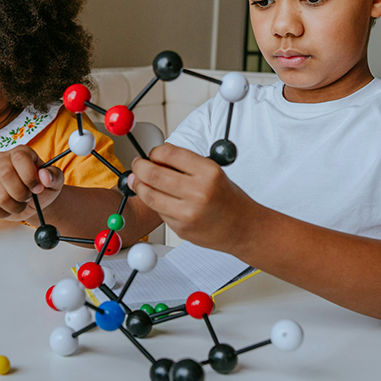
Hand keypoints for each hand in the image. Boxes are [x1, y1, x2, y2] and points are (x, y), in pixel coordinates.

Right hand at [0, 146, 63, 220]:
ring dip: (15, 206)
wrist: (34, 201)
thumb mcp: (55, 180)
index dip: (29, 176)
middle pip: (6, 175)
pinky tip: (11, 208)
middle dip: (22, 193)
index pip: (19, 158)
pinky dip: (5, 213)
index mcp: (20, 153)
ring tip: (21, 203)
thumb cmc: (43, 187)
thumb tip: (45, 175)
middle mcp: (2, 161)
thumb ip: (54, 176)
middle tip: (29, 197)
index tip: (37, 188)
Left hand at [129, 144, 256, 251]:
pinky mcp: (181, 228)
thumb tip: (154, 158)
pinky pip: (159, 212)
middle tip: (137, 165)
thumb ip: (185, 164)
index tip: (150, 154)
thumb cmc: (228, 198)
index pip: (169, 153)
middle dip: (139, 166)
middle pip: (153, 174)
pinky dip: (156, 204)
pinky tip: (163, 200)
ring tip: (140, 181)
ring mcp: (188, 213)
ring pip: (150, 195)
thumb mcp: (212, 173)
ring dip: (140, 186)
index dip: (154, 151)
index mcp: (208, 172)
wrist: (243, 228)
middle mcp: (198, 192)